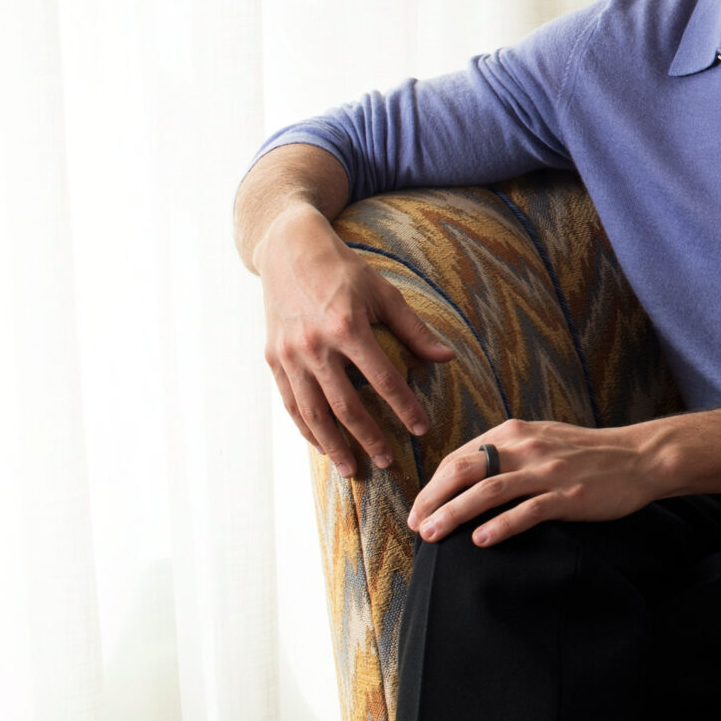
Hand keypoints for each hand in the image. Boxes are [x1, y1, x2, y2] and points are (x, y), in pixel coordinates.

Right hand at [257, 205, 454, 475]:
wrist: (289, 251)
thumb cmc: (345, 271)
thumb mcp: (384, 293)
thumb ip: (414, 330)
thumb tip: (447, 359)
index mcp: (347, 327)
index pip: (383, 380)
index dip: (405, 407)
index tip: (422, 428)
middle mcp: (314, 346)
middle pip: (345, 405)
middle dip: (369, 437)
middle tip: (389, 461)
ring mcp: (289, 355)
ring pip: (313, 412)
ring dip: (334, 444)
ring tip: (353, 468)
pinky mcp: (272, 358)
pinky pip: (290, 403)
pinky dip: (306, 428)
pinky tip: (322, 445)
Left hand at [408, 418, 665, 546]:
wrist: (640, 457)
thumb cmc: (587, 453)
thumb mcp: (542, 438)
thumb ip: (506, 450)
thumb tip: (466, 472)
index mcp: (516, 432)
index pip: (460, 457)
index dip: (434, 484)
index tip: (420, 509)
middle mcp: (528, 447)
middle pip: (466, 471)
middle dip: (434, 499)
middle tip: (417, 526)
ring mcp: (548, 471)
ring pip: (489, 491)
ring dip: (455, 513)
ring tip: (432, 535)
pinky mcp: (569, 496)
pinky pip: (528, 511)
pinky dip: (501, 525)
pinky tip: (480, 541)